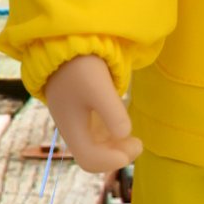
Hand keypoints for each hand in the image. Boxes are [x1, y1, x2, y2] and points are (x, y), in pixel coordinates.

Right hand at [40, 54, 142, 173]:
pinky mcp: (80, 111)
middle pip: (91, 156)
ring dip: (115, 147)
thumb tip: (124, 134)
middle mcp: (70, 127)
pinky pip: (95, 133)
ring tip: (134, 139)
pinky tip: (123, 124)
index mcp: (70, 126)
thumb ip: (112, 112)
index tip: (134, 144)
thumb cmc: (80, 64)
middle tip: (138, 143)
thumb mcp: (99, 87)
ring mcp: (75, 120)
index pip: (89, 159)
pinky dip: (111, 135)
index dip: (112, 161)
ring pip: (95, 146)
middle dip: (116, 155)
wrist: (65, 42)